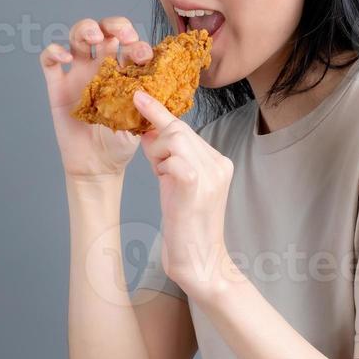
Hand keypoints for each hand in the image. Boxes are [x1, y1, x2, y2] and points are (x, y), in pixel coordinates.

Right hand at [40, 15, 153, 179]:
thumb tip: (160, 86)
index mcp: (123, 72)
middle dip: (115, 25)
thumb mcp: (142, 120)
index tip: (144, 55)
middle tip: (123, 36)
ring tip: (94, 37)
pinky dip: (54, 51)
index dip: (138, 43)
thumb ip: (149, 102)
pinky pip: (49, 61)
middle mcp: (101, 67)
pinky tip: (66, 57)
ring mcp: (78, 74)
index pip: (131, 45)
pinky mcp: (57, 87)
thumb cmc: (120, 142)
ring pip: (77, 37)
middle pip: (105, 31)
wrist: (98, 166)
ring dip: (86, 28)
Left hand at [132, 89, 234, 294]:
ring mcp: (210, 172)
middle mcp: (218, 162)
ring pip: (173, 138)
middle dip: (157, 140)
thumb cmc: (185, 226)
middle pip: (177, 129)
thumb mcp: (176, 184)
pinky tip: (166, 183)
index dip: (160, 112)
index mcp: (218, 161)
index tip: (139, 96)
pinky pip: (171, 158)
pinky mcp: (195, 183)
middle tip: (156, 165)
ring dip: (158, 156)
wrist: (201, 262)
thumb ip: (168, 158)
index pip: (185, 128)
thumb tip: (148, 131)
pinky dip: (161, 166)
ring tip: (164, 179)